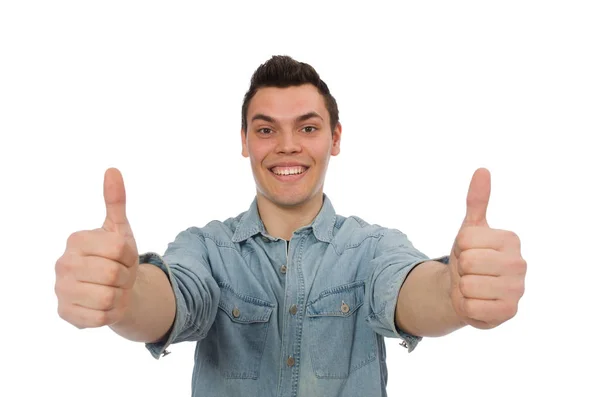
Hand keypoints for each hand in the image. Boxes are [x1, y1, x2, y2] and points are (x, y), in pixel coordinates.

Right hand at [55, 168, 138, 327]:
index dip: (131, 256)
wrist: (115, 290)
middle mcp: (62, 264)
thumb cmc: (117, 258)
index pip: (120, 250)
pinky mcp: (66, 313)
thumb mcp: (120, 230)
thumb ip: (116, 201)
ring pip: (108, 297)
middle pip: (114, 274)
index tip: (124, 257)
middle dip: (126, 277)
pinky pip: (101, 317)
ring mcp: (61, 290)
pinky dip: (111, 313)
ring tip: (113, 289)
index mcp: (76, 240)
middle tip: (120, 275)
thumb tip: (112, 170)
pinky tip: (105, 305)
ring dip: (120, 295)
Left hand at [449, 168, 525, 328]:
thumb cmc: (470, 256)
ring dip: (463, 289)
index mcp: (511, 239)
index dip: (459, 246)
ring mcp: (518, 290)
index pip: (465, 239)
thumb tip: (482, 170)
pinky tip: (477, 303)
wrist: (465, 290)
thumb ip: (476, 201)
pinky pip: (471, 307)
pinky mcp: (509, 313)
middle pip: (467, 262)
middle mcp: (520, 263)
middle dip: (461, 268)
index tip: (470, 251)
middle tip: (471, 271)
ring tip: (474, 286)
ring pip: (467, 285)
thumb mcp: (470, 229)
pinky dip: (466, 306)